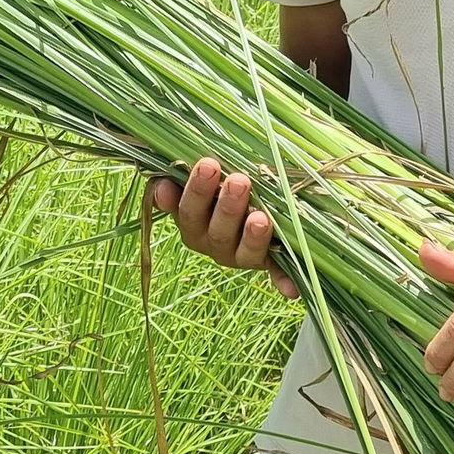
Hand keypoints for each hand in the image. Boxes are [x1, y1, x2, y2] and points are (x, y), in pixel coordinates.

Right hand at [148, 157, 299, 298]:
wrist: (250, 204)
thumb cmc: (220, 185)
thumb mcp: (201, 179)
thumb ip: (178, 180)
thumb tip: (162, 187)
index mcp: (193, 224)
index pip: (188, 210)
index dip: (196, 191)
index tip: (209, 165)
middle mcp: (214, 243)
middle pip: (218, 231)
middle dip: (228, 206)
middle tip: (239, 181)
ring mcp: (240, 255)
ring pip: (244, 252)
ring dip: (253, 237)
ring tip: (261, 219)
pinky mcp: (268, 264)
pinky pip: (276, 273)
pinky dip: (283, 280)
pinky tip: (291, 289)